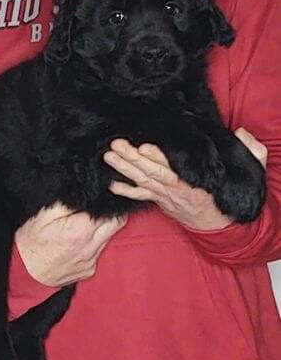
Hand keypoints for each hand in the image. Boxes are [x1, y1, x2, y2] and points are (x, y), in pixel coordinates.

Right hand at [15, 202, 126, 285]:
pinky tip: (78, 241)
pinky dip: (93, 245)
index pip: (113, 213)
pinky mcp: (88, 271)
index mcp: (81, 230)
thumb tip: (89, 193)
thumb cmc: (30, 241)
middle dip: (111, 214)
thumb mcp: (44, 214)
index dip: (110, 202)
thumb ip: (69, 202)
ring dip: (101, 230)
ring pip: (108, 239)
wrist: (22, 273)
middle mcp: (90, 248)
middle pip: (117, 225)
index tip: (104, 196)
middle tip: (98, 208)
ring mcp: (91, 261)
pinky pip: (98, 253)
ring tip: (83, 224)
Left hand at [103, 127, 266, 231]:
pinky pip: (140, 197)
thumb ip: (250, 151)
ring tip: (109, 156)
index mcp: (195, 183)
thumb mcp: (248, 172)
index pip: (173, 169)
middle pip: (151, 173)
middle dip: (132, 159)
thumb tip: (241, 133)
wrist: (219, 226)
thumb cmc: (228, 195)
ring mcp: (166, 196)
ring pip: (142, 182)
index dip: (158, 158)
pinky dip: (125, 191)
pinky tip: (111, 184)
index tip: (144, 146)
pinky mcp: (160, 200)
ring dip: (124, 169)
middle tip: (116, 145)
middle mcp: (176, 190)